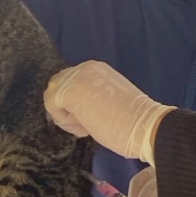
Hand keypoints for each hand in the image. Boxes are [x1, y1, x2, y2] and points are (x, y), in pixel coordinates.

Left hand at [44, 61, 175, 162]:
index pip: (70, 81)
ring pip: (52, 96)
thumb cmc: (133, 119)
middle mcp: (84, 67)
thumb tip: (77, 105)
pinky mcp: (68, 92)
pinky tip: (85, 129)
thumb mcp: (110, 98)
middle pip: (57, 85)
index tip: (93, 117)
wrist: (144, 125)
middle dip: (67, 107)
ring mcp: (75, 77)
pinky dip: (64, 122)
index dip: (75, 102)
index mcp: (97, 68)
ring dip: (65, 115)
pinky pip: (51, 106)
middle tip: (86, 124)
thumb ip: (93, 94)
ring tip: (87, 127)